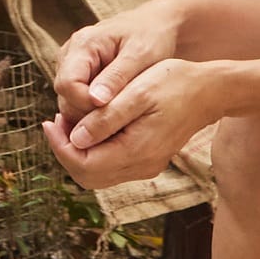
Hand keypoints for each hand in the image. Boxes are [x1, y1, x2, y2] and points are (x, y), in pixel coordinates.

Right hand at [47, 0, 194, 134]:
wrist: (156, 26)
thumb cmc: (151, 37)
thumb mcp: (141, 55)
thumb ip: (117, 77)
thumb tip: (95, 100)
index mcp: (83, 43)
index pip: (68, 83)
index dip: (85, 104)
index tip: (114, 111)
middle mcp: (70, 53)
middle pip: (64, 94)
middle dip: (88, 112)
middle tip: (120, 119)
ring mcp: (71, 64)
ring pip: (67, 99)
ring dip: (90, 113)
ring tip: (120, 115)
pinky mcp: (78, 74)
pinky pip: (76, 98)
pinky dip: (92, 109)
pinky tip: (115, 111)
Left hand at [49, 42, 235, 189]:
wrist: (209, 91)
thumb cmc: (174, 83)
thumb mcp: (137, 93)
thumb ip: (106, 118)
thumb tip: (74, 138)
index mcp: (137, 151)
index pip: (83, 164)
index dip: (59, 145)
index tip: (50, 121)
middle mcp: (142, 166)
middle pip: (86, 175)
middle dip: (64, 150)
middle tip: (56, 121)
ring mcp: (146, 167)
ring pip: (97, 174)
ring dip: (77, 151)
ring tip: (68, 121)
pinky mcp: (147, 161)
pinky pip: (110, 166)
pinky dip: (93, 150)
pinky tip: (88, 126)